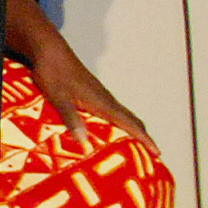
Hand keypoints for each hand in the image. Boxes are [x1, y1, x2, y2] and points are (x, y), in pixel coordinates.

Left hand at [32, 50, 155, 151]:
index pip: (130, 124)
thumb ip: (71, 118)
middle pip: (132, 120)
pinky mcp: (92, 94)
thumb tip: (83, 141)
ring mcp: (100, 96)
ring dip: (132, 131)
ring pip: (123, 115)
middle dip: (143, 137)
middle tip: (150, 155)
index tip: (157, 152)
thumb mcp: (59, 98)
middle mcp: (106, 99)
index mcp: (102, 103)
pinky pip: (113, 112)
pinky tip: (110, 132)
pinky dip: (119, 124)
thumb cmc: (54, 73)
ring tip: (134, 148)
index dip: (145, 139)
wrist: (49, 51)